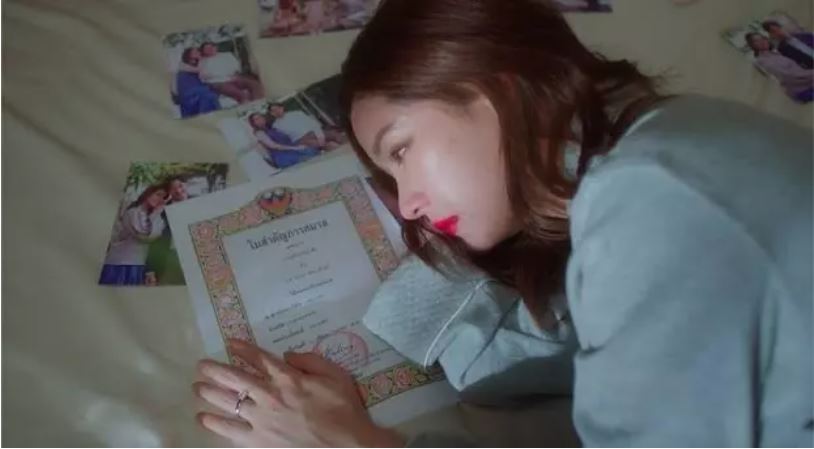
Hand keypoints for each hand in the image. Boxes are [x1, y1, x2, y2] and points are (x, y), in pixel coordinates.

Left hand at [193, 339, 404, 446]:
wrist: (347, 447)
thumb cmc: (344, 411)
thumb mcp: (336, 376)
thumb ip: (311, 361)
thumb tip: (287, 355)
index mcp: (288, 378)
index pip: (259, 358)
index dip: (242, 349)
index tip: (230, 343)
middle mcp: (269, 396)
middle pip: (235, 378)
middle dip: (215, 369)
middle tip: (201, 365)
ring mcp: (261, 420)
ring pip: (228, 402)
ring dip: (209, 393)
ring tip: (197, 388)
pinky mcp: (258, 442)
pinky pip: (230, 431)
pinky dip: (214, 424)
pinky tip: (203, 418)